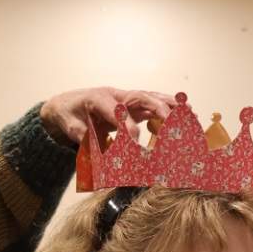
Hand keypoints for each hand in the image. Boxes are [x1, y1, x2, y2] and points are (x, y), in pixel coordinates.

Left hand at [39, 87, 175, 145]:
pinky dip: (168, 106)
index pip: (118, 112)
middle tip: (173, 124)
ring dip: (169, 104)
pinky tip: (184, 110)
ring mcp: (125, 97)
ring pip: (150, 97)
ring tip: (188, 112)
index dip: (128, 128)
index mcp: (98, 99)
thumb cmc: (68, 115)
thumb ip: (84, 139)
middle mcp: (115, 94)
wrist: (64, 104)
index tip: (136, 145)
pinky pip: (151, 102)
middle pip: (140, 97)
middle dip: (158, 109)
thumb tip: (98, 156)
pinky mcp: (131, 103)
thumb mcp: (70, 128)